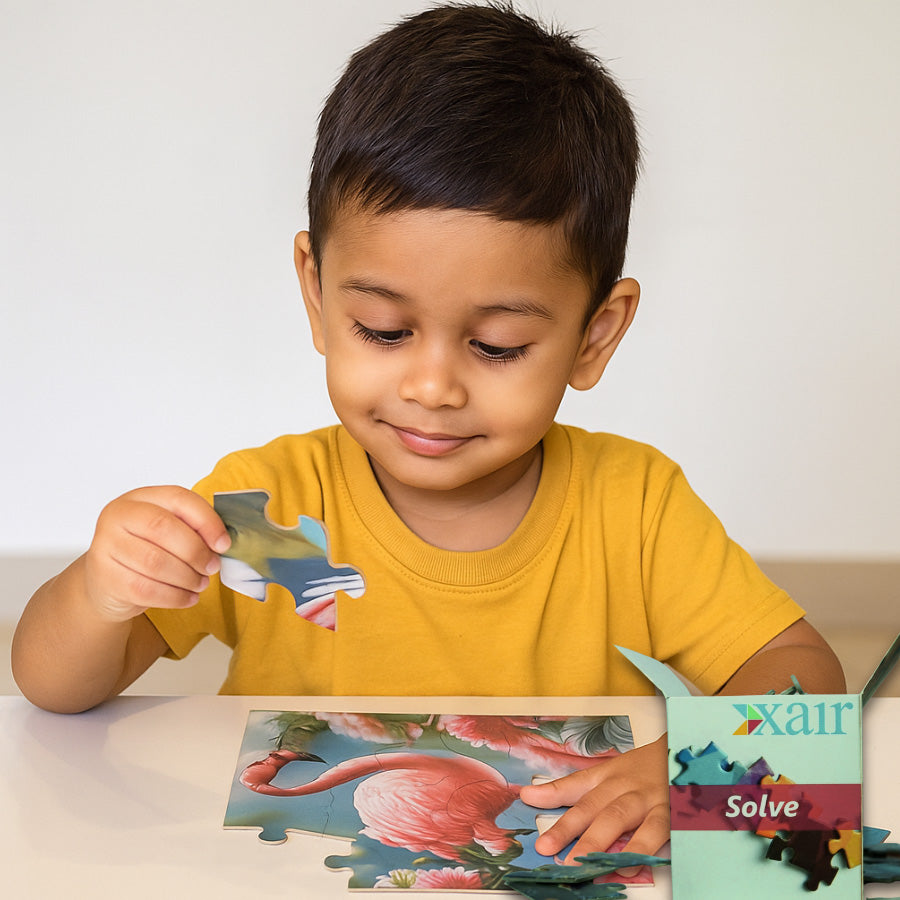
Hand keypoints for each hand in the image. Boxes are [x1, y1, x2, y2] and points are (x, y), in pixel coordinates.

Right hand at [84, 486, 230, 621]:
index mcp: (139, 498)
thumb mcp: (167, 530)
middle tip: (212, 567)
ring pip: (155, 562)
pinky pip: (147, 590)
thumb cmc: (146, 550)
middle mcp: (117, 516)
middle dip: (196, 552)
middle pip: (163, 528)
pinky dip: (175, 597)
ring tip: (201, 583)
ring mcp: (106, 546)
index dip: (206, 520)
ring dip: (187, 578)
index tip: (224, 544)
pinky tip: (188, 597)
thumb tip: (222, 542)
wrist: (108, 582)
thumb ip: (192, 528)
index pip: (178, 498)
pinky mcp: (106, 578)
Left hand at [518, 734, 669, 868]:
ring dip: (598, 842)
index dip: (551, 793)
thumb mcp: (611, 771)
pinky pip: (655, 833)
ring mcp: (647, 799)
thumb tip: (531, 794)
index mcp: (608, 775)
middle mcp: (624, 786)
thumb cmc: (648, 768)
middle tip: (548, 848)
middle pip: (593, 806)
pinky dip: (639, 849)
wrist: (692, 757)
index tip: (526, 798)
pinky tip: (625, 865)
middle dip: (569, 828)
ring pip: (619, 818)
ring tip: (579, 861)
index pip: (576, 784)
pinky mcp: (671, 814)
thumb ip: (574, 786)